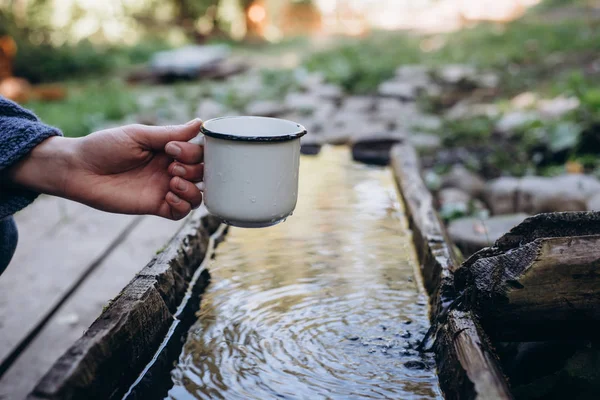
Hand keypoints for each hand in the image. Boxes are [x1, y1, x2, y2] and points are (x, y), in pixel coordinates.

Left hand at [7, 119, 204, 219]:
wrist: (78, 170)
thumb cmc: (104, 147)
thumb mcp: (138, 135)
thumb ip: (170, 133)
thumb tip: (199, 122)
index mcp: (168, 150)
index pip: (198, 152)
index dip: (194, 152)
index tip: (171, 150)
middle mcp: (170, 169)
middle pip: (202, 172)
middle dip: (193, 169)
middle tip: (171, 168)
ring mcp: (164, 188)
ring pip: (197, 195)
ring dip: (192, 188)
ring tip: (172, 183)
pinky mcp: (155, 206)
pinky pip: (182, 212)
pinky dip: (182, 205)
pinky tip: (168, 196)